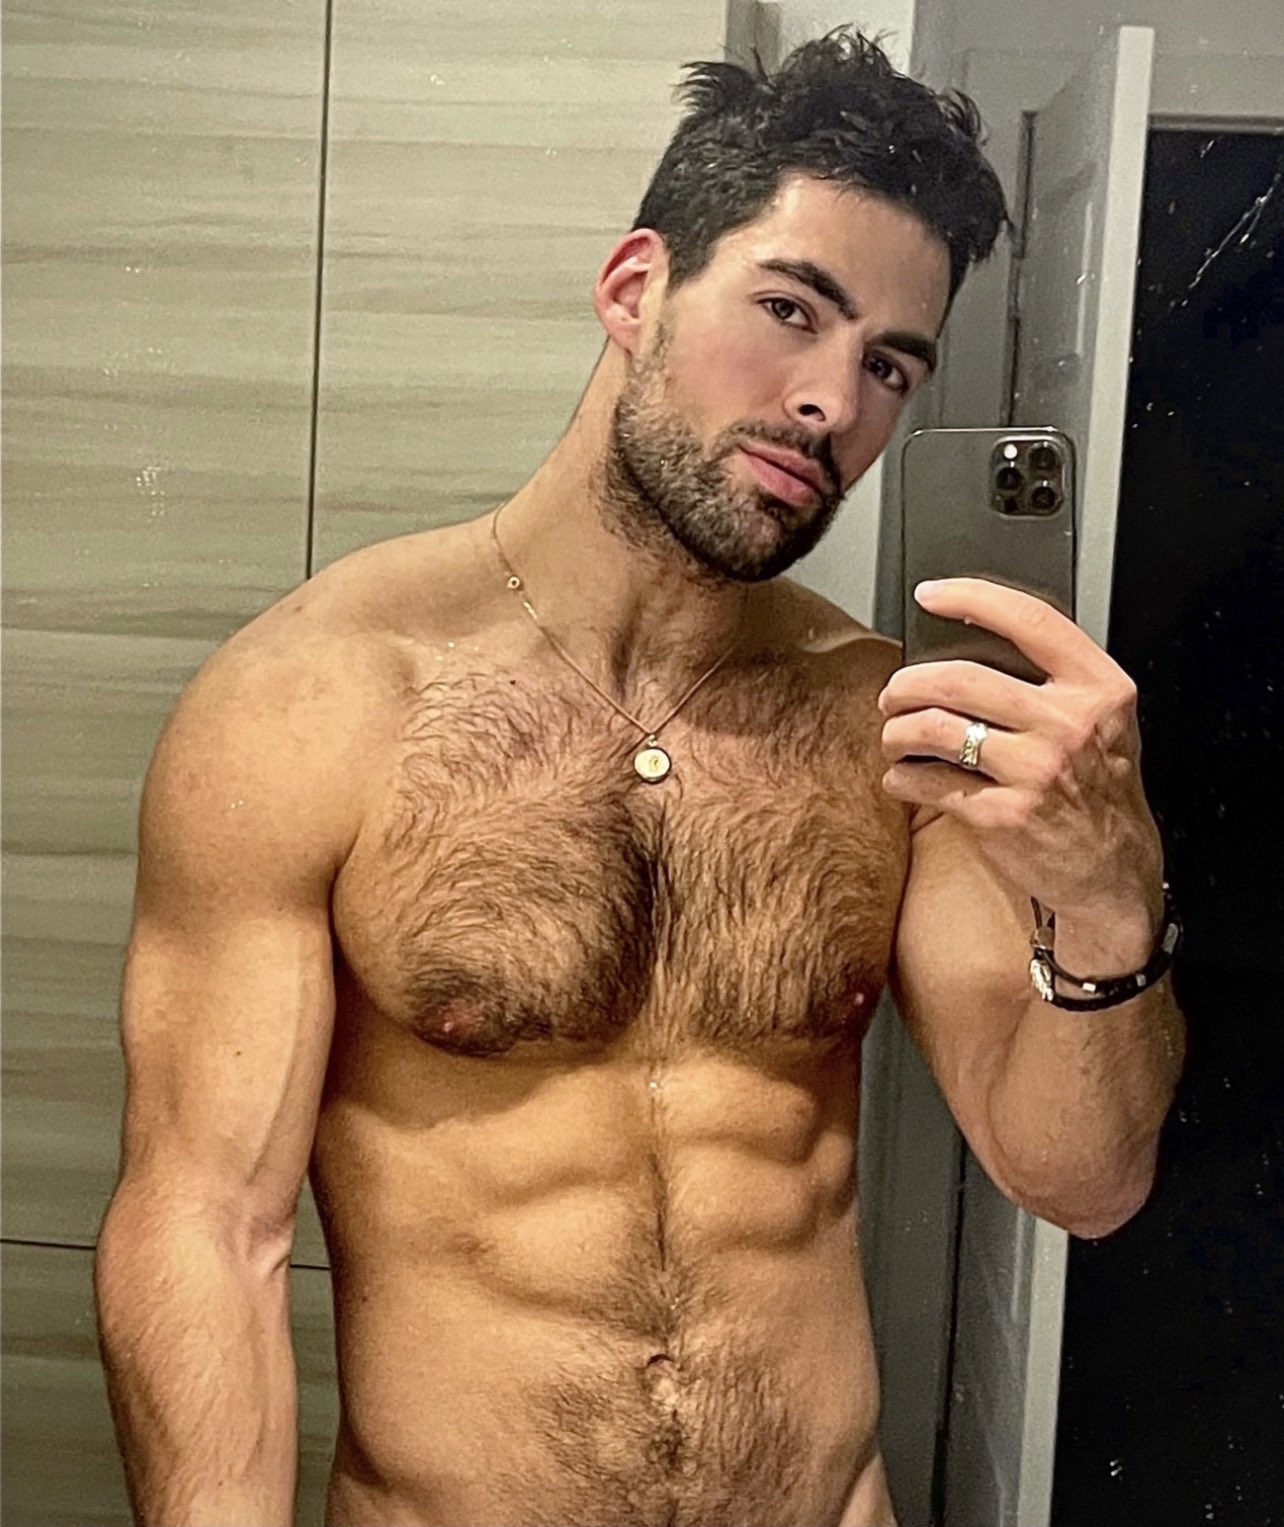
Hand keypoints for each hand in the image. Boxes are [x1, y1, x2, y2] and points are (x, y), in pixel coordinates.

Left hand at [878, 578, 1163, 935]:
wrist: (1113, 875)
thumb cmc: (1099, 793)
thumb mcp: (1102, 724)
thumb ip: (1053, 684)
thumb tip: (968, 646)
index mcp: (1098, 689)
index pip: (1030, 620)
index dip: (971, 597)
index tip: (931, 594)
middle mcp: (1068, 725)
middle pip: (959, 677)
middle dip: (907, 684)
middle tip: (893, 695)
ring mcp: (1035, 772)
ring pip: (933, 728)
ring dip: (896, 730)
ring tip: (894, 737)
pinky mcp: (1002, 816)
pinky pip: (926, 781)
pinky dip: (901, 777)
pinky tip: (904, 777)